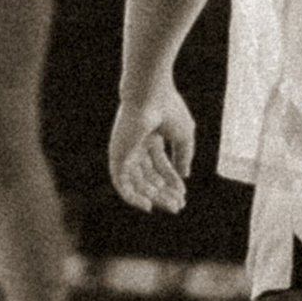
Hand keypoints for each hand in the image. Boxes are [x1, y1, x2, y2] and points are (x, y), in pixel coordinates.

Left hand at [109, 80, 195, 214]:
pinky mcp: (116, 156)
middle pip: (149, 176)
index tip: (183, 195)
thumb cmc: (169, 109)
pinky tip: (148, 205)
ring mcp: (125, 151)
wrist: (150, 94)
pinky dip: (132, 197)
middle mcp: (136, 145)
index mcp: (151, 136)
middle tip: (178, 206)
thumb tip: (185, 176)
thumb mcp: (184, 136)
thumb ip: (184, 156)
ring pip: (138, 182)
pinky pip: (121, 183)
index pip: (161, 165)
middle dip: (164, 191)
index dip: (172, 181)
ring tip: (171, 206)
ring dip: (154, 196)